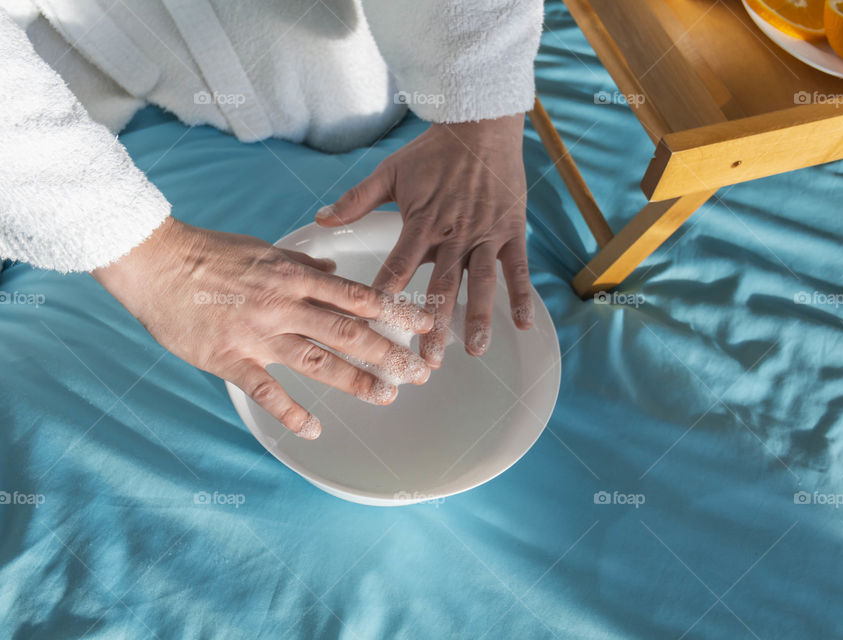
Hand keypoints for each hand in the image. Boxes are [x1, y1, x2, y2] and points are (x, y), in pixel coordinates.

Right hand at [93, 217, 432, 439]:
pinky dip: (290, 411)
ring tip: (386, 396)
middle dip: (388, 352)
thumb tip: (334, 269)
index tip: (423, 323)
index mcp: (294, 275)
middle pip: (348, 331)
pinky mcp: (230, 358)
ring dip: (355, 380)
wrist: (156, 262)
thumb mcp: (264, 248)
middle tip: (418, 371)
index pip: (356, 294)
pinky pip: (266, 391)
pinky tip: (313, 428)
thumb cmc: (209, 252)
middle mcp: (284, 305)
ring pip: (317, 361)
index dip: (395, 310)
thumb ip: (302, 261)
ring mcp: (258, 334)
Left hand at [315, 113, 532, 367]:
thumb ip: (357, 200)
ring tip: (473, 349)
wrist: (481, 125)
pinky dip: (520, 295)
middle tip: (425, 360)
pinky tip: (522, 324)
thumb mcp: (390, 173)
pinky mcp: (510, 231)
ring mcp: (485, 234)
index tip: (375, 327)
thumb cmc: (433, 152)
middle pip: (441, 286)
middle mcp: (454, 234)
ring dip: (477, 316)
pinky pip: (517, 267)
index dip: (385, 296)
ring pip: (480, 282)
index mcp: (421, 223)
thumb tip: (321, 219)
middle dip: (433, 325)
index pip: (398, 267)